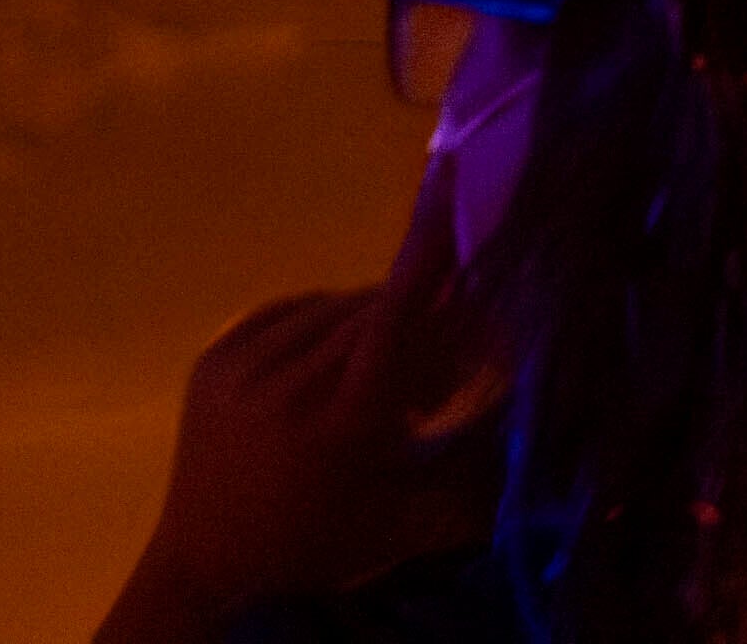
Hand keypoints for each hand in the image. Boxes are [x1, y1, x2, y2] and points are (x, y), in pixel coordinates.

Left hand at [93, 154, 498, 643]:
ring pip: (333, 310)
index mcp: (340, 425)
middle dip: (410, 326)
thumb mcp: (406, 520)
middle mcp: (286, 387)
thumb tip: (539, 431)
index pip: (393, 318)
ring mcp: (240, 370)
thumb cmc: (321, 545)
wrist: (207, 566)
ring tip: (368, 378)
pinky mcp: (213, 361)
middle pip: (373, 314)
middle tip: (424, 375)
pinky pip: (288, 313)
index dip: (427, 253)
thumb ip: (473, 469)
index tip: (451, 180)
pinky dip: (318, 325)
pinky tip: (326, 362)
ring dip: (365, 326)